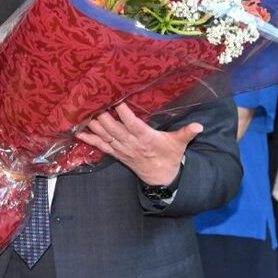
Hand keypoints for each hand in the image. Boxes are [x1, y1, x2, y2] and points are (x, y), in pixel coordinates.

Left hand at [75, 102, 202, 185]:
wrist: (161, 177)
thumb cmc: (170, 156)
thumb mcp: (179, 144)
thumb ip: (186, 133)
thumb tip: (199, 126)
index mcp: (146, 138)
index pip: (132, 124)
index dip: (123, 112)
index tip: (115, 99)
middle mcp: (130, 143)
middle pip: (113, 128)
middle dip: (102, 115)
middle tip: (92, 99)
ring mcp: (121, 149)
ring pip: (104, 135)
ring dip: (92, 124)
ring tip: (81, 111)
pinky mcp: (115, 153)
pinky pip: (99, 146)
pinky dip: (88, 139)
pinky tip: (77, 132)